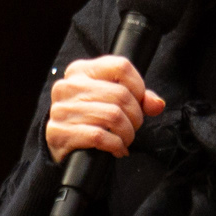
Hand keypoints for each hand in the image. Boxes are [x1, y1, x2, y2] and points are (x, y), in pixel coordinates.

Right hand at [46, 54, 163, 163]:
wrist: (62, 145)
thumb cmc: (89, 119)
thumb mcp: (111, 102)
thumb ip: (138, 98)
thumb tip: (156, 104)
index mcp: (81, 71)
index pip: (121, 66)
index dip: (139, 87)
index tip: (139, 103)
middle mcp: (68, 86)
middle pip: (121, 94)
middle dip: (135, 116)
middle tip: (133, 127)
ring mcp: (61, 109)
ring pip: (113, 116)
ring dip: (127, 133)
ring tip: (125, 139)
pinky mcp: (59, 132)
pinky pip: (100, 136)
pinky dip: (116, 145)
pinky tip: (117, 149)